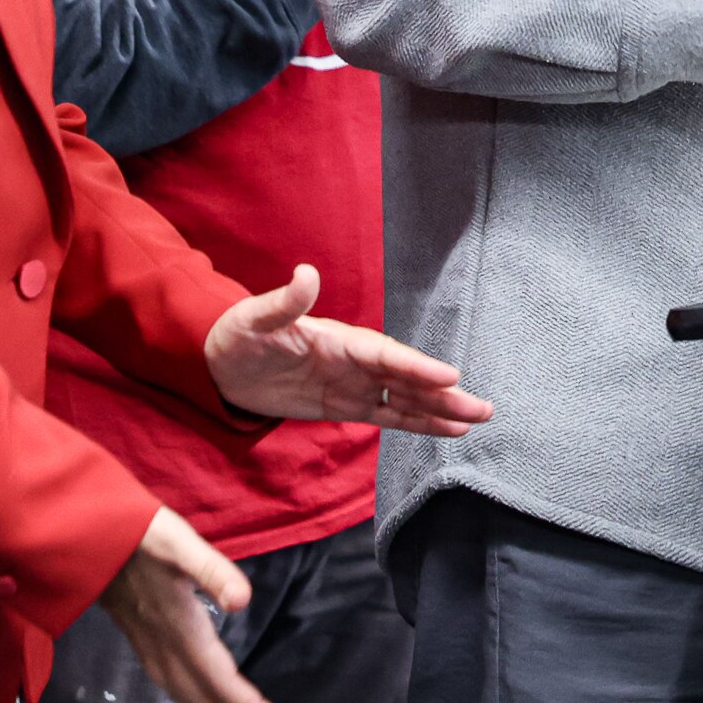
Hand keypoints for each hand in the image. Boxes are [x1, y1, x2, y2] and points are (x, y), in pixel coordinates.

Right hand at [98, 508, 279, 702]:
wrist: (82, 534)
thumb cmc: (135, 531)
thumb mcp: (176, 540)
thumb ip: (211, 570)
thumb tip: (242, 600)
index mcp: (178, 623)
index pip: (217, 675)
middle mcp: (162, 642)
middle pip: (201, 692)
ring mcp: (147, 642)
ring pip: (182, 691)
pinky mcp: (138, 636)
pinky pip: (167, 681)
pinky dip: (187, 700)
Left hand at [203, 263, 491, 435]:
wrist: (220, 363)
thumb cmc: (238, 335)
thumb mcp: (255, 319)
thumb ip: (284, 302)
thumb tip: (305, 273)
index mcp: (340, 339)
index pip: (386, 355)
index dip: (417, 366)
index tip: (450, 376)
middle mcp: (355, 362)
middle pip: (407, 379)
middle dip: (444, 393)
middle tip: (482, 407)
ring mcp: (354, 384)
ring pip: (406, 398)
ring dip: (440, 409)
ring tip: (477, 419)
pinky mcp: (346, 406)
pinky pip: (389, 415)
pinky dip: (418, 422)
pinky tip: (447, 429)